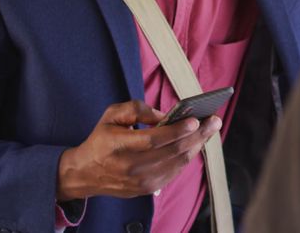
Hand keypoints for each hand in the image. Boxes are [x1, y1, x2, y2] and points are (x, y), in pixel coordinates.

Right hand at [56, 100, 221, 199]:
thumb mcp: (111, 115)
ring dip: (197, 146)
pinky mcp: (147, 189)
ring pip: (177, 163)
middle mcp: (130, 166)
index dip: (176, 131)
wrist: (85, 173)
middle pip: (171, 152)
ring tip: (210, 130)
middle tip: (213, 121)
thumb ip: (137, 109)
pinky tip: (196, 144)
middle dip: (196, 136)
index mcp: (118, 146)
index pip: (153, 140)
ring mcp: (140, 181)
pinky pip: (174, 172)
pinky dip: (187, 157)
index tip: (195, 121)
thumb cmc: (101, 139)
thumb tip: (166, 115)